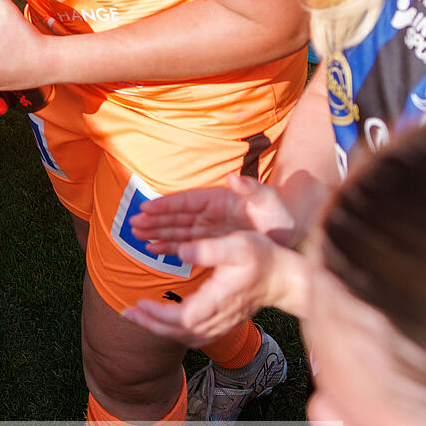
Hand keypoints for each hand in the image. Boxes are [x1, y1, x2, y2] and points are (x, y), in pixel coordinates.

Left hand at [119, 230, 310, 346]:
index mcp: (218, 301)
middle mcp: (218, 318)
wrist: (284, 278)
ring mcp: (221, 323)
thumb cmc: (263, 258)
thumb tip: (181, 250)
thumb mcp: (238, 245)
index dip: (158, 315)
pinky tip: (162, 318)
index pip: (182, 319)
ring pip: (185, 336)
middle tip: (126, 312)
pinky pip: (193, 334)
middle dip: (150, 324)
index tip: (138, 303)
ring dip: (159, 328)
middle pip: (178, 332)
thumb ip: (209, 249)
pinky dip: (173, 329)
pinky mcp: (222, 322)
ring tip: (137, 315)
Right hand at [129, 174, 297, 252]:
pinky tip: (154, 249)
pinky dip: (170, 245)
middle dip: (155, 219)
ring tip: (137, 235)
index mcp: (219, 200)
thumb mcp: (270, 202)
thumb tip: (232, 177)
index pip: (187, 202)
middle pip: (177, 215)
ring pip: (178, 229)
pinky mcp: (212, 242)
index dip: (166, 205)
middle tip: (133, 224)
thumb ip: (253, 189)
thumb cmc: (281, 218)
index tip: (146, 207)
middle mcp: (211, 213)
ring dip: (158, 232)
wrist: (292, 236)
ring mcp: (210, 227)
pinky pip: (187, 243)